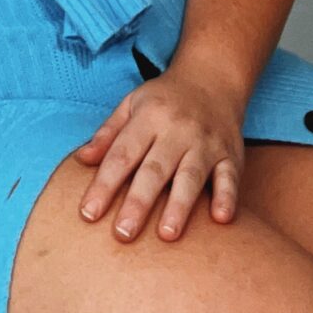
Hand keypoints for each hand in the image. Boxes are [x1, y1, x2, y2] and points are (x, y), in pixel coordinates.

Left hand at [73, 66, 245, 241]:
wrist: (212, 78)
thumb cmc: (164, 100)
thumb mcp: (131, 104)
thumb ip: (107, 134)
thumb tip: (81, 160)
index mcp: (149, 118)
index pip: (122, 154)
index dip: (104, 184)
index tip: (88, 214)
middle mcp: (178, 130)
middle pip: (155, 169)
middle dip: (139, 202)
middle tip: (123, 233)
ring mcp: (206, 142)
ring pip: (191, 175)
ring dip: (180, 205)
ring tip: (167, 234)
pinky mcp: (230, 154)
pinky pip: (230, 176)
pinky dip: (228, 197)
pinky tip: (221, 219)